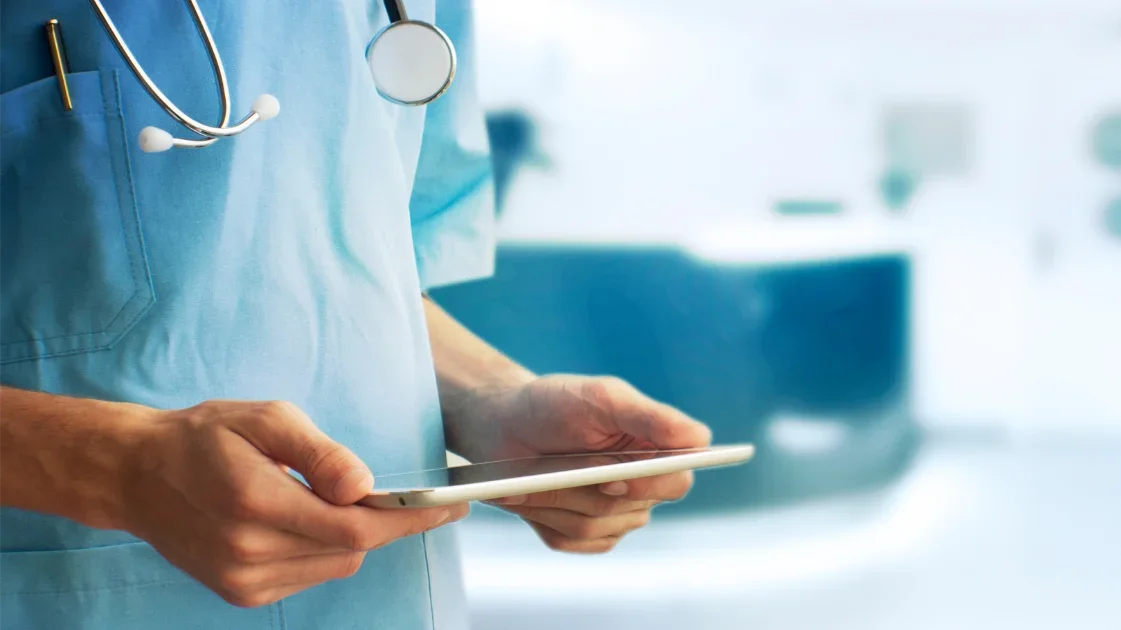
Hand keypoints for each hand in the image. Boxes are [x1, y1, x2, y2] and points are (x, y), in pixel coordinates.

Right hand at [116, 400, 466, 607]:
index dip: (411, 518)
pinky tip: (306, 520)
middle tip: (412, 497)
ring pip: (336, 565)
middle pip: (352, 549)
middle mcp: (249, 551)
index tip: (452, 507)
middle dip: (388, 522)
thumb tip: (363, 484)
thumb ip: (319, 451)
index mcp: (256, 502)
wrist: (137, 475)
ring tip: (334, 498)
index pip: (356, 526)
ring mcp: (243, 580)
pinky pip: (310, 574)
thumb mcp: (264, 418)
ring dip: (353, 535)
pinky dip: (325, 550)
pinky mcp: (240, 593)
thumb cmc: (205, 436)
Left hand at [456, 375, 710, 553]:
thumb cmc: (555, 404)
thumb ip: (652, 416)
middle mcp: (643, 485)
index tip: (616, 478)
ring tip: (532, 473)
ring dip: (556, 497)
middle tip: (559, 467)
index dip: (652, 484)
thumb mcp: (603, 397)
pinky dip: (542, 514)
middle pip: (633, 508)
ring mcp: (614, 513)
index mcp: (657, 448)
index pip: (679, 478)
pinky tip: (528, 492)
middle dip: (588, 488)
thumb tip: (698, 439)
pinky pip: (570, 539)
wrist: (504, 424)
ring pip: (595, 524)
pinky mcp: (583, 534)